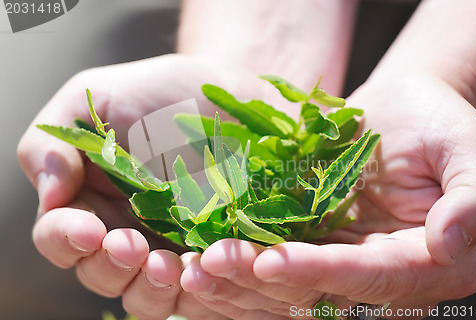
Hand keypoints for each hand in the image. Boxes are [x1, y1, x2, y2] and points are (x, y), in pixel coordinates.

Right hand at [17, 54, 256, 319]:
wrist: (222, 93)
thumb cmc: (155, 92)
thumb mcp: (92, 98)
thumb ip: (54, 142)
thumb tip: (48, 196)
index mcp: (87, 199)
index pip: (59, 236)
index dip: (65, 239)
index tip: (86, 228)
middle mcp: (123, 228)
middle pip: (100, 273)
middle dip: (110, 266)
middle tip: (131, 246)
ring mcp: (168, 243)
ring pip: (146, 293)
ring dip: (150, 288)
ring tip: (167, 265)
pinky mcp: (210, 249)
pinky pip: (199, 285)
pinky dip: (197, 287)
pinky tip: (204, 266)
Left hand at [180, 73, 475, 318]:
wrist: (400, 108)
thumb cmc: (440, 123)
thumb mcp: (471, 150)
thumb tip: (451, 243)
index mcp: (425, 264)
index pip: (370, 280)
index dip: (320, 275)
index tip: (270, 263)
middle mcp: (379, 275)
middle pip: (318, 294)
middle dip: (262, 283)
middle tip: (210, 264)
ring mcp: (338, 262)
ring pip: (285, 290)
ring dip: (238, 283)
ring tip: (192, 267)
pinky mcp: (308, 243)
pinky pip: (269, 265)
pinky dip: (236, 267)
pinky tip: (197, 259)